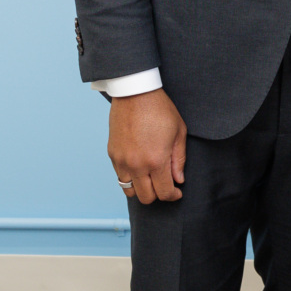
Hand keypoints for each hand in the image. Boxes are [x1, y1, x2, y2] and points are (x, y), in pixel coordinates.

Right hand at [108, 88, 186, 202]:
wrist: (135, 92)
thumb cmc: (160, 109)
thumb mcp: (179, 132)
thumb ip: (178, 160)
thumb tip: (178, 180)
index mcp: (156, 160)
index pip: (164, 193)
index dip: (173, 195)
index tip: (177, 192)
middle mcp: (136, 165)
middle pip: (146, 197)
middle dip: (158, 195)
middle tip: (165, 185)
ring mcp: (122, 161)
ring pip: (129, 191)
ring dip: (141, 188)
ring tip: (150, 178)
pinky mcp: (112, 154)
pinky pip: (119, 176)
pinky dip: (130, 177)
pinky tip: (139, 167)